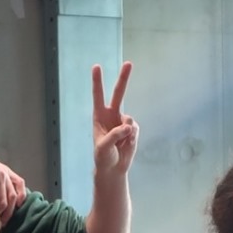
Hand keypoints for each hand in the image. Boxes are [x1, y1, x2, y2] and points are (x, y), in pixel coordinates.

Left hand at [92, 62, 137, 176]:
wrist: (113, 168)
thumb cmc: (102, 157)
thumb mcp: (103, 147)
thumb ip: (114, 135)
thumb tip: (129, 126)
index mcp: (99, 116)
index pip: (98, 96)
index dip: (97, 81)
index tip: (96, 66)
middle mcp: (111, 115)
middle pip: (119, 93)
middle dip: (124, 78)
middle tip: (129, 63)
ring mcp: (123, 121)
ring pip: (129, 119)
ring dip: (126, 132)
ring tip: (120, 144)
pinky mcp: (132, 130)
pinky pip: (135, 129)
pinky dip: (132, 138)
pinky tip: (126, 145)